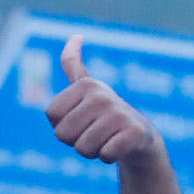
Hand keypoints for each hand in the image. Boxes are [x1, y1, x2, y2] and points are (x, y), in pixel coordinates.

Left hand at [45, 38, 166, 169]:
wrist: (141, 138)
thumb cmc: (107, 115)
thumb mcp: (88, 88)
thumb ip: (74, 64)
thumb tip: (76, 35)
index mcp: (86, 84)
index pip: (52, 118)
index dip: (63, 126)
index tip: (83, 120)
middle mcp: (102, 95)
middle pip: (64, 135)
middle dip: (76, 142)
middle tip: (96, 133)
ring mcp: (119, 113)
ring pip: (83, 148)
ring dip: (93, 152)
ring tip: (107, 140)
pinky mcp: (134, 133)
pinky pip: (105, 155)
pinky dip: (109, 158)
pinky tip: (120, 148)